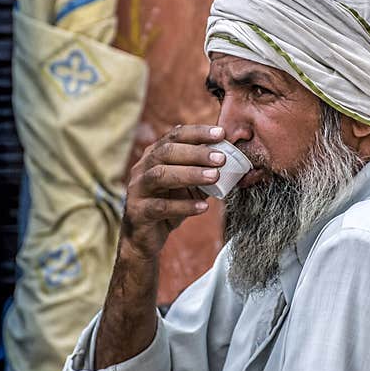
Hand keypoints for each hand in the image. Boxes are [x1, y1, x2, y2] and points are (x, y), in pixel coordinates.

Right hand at [121, 124, 225, 257]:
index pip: (175, 136)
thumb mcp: (188, 187)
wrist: (145, 237)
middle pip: (166, 152)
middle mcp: (142, 168)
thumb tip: (231, 161)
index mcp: (154, 155)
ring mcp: (138, 189)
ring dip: (189, 174)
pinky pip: (161, 207)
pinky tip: (203, 207)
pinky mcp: (139, 211)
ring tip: (214, 177)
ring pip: (160, 175)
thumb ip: (203, 173)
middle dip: (195, 153)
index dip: (197, 133)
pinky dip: (183, 206)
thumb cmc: (169, 205)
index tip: (221, 133)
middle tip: (221, 158)